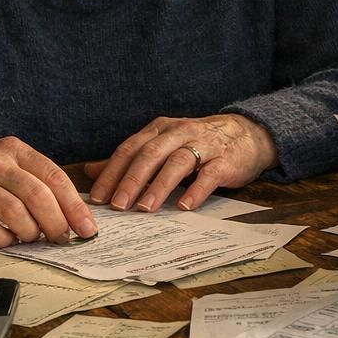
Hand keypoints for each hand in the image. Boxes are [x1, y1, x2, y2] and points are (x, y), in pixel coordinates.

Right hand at [0, 138, 97, 247]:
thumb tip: (66, 211)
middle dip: (57, 222)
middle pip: (38, 194)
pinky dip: (1, 238)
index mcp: (13, 150)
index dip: (74, 205)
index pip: (54, 176)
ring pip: (14, 210)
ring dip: (29, 231)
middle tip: (62, 239)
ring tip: (31, 239)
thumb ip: (28, 180)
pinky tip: (5, 240)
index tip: (87, 227)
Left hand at [86, 114, 277, 212]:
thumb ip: (129, 159)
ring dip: (159, 186)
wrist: (247, 134)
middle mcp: (180, 133)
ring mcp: (205, 145)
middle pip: (151, 154)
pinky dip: (196, 190)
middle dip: (132, 180)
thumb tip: (89, 170)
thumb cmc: (199, 144)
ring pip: (178, 162)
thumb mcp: (162, 145)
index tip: (98, 197)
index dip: (112, 172)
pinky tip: (184, 206)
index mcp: (160, 129)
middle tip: (117, 205)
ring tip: (145, 208)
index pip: (130, 148)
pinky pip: (209, 175)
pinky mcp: (225, 160)